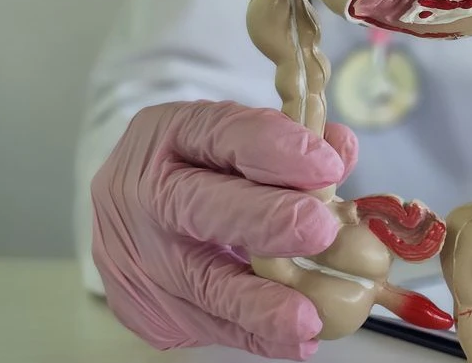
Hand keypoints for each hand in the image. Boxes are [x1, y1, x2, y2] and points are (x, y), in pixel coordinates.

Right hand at [90, 100, 357, 359]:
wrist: (130, 213)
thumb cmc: (201, 169)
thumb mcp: (237, 138)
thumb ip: (291, 143)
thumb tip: (340, 150)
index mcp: (172, 134)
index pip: (219, 132)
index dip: (273, 147)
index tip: (326, 165)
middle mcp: (145, 191)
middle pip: (197, 206)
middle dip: (262, 219)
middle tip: (318, 230)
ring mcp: (138, 253)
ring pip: (198, 281)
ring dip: (258, 303)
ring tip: (308, 317)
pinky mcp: (142, 304)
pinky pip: (202, 324)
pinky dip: (253, 334)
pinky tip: (296, 339)